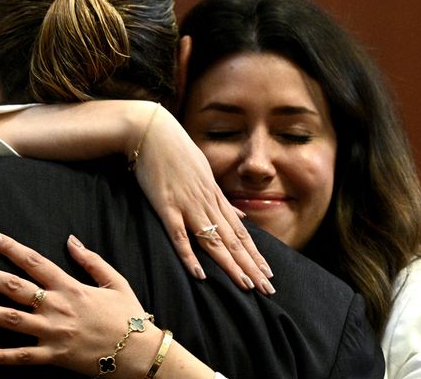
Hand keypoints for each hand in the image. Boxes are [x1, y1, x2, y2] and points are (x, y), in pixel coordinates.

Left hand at [0, 231, 164, 377]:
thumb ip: (90, 260)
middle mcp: (57, 306)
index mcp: (70, 286)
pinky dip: (1, 356)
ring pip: (10, 319)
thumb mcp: (114, 281)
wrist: (139, 352)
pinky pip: (23, 356)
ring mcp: (53, 332)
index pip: (33, 261)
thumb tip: (70, 239)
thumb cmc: (128, 316)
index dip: (10, 248)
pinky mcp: (54, 356)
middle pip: (13, 287)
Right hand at [130, 104, 274, 293]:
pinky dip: (189, 255)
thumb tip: (241, 216)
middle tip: (268, 289)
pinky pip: (179, 235)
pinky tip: (199, 273)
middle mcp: (207, 203)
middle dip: (251, 266)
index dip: (255, 255)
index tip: (268, 274)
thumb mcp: (206, 172)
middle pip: (233, 241)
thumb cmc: (176, 151)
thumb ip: (222, 198)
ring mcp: (187, 205)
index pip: (240, 232)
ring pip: (213, 241)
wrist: (152, 131)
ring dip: (230, 265)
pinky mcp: (166, 206)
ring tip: (246, 285)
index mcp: (215, 197)